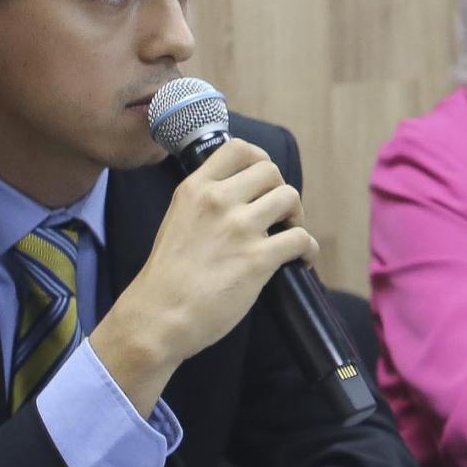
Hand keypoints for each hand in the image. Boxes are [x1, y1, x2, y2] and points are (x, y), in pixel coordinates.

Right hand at [90, 137, 317, 406]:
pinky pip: (301, 239)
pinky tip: (303, 260)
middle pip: (271, 172)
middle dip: (280, 190)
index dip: (260, 159)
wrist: (158, 317)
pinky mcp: (257, 259)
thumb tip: (236, 199)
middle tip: (278, 214)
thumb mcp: (176, 221)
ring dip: (297, 216)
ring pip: (290, 198)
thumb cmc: (166, 278)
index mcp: (195, 189)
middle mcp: (218, 201)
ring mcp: (239, 228)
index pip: (238, 148)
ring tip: (289, 234)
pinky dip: (309, 249)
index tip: (264, 179)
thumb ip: (203, 204)